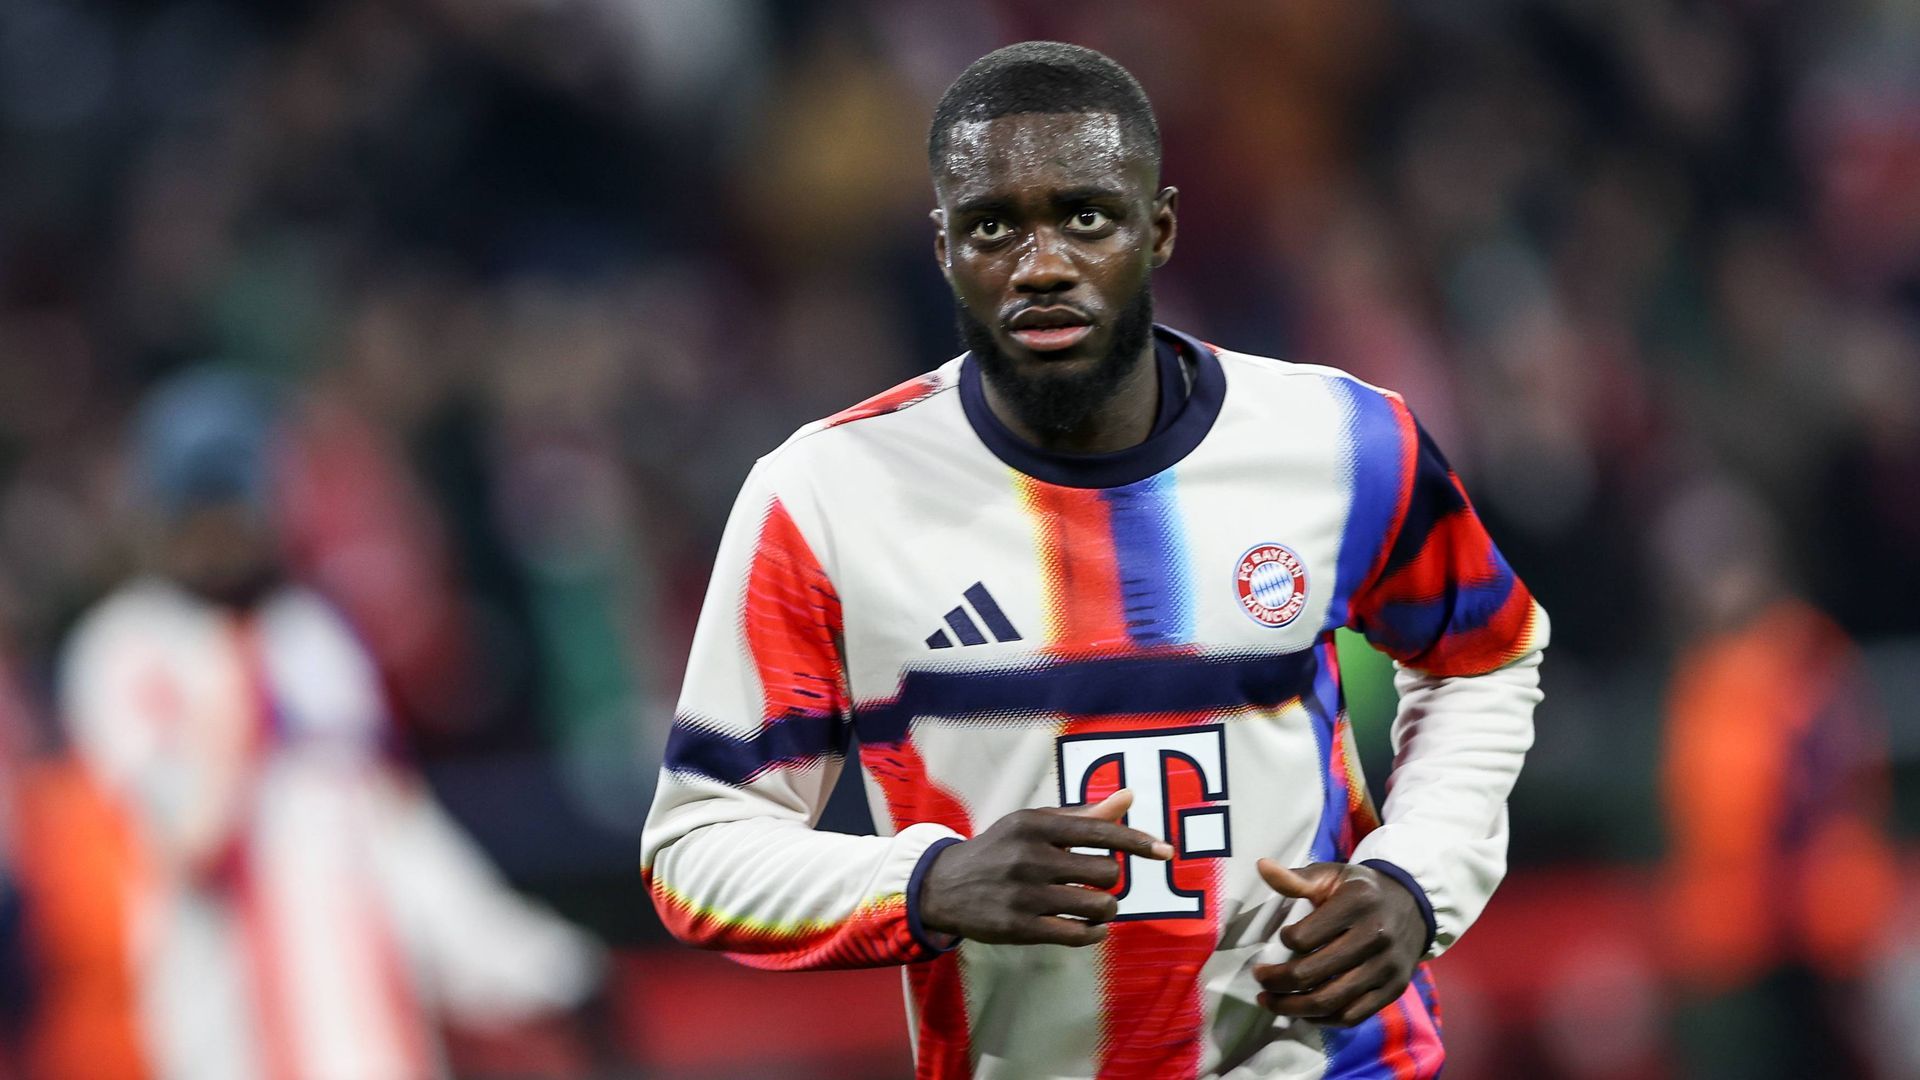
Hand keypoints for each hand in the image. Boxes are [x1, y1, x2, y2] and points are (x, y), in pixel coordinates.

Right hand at [918, 789, 1172, 946]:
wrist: (944, 886)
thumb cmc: (1000, 850)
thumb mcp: (1033, 825)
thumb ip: (1082, 815)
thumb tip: (1128, 797)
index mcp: (1036, 825)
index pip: (1100, 831)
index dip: (1138, 842)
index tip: (1166, 851)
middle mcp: (1031, 857)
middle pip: (1106, 872)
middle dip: (1110, 880)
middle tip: (1095, 881)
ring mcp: (1025, 895)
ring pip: (1098, 906)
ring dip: (1105, 909)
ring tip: (1094, 907)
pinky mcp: (1020, 928)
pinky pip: (1078, 934)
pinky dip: (1093, 933)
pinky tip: (1090, 928)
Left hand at [1251, 860, 1424, 1026]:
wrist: (1413, 905)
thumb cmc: (1361, 890)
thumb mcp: (1332, 875)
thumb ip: (1296, 878)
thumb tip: (1262, 866)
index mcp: (1357, 903)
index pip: (1304, 937)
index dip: (1285, 940)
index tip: (1283, 937)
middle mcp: (1376, 936)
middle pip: (1312, 973)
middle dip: (1277, 981)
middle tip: (1260, 979)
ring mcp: (1387, 967)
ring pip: (1330, 1001)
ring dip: (1292, 1007)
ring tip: (1270, 1001)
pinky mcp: (1394, 989)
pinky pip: (1352, 1016)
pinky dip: (1322, 1020)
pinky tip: (1303, 1012)